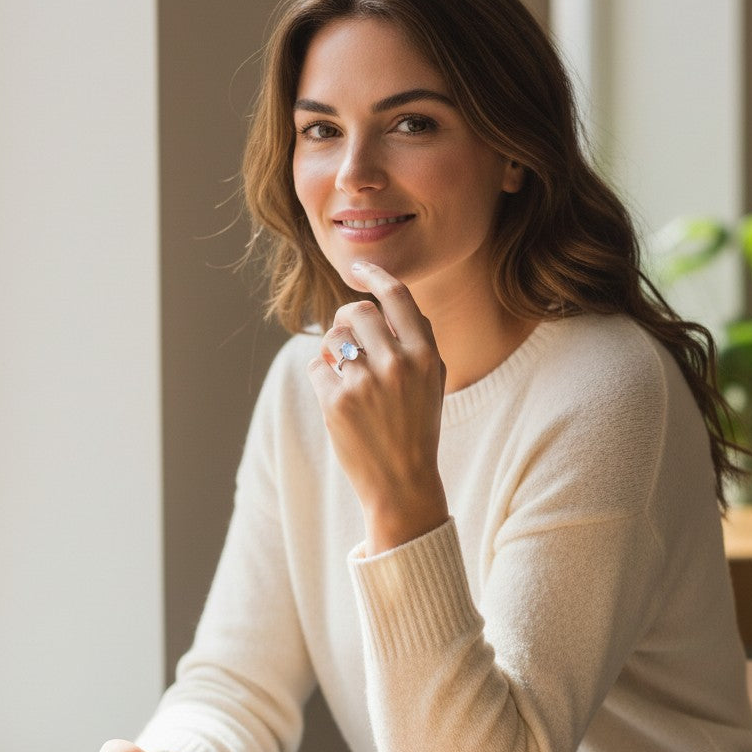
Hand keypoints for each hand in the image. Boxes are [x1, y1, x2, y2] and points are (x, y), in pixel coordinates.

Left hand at [308, 262, 448, 554]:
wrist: (402, 483)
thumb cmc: (417, 428)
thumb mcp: (433, 381)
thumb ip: (416, 340)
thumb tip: (386, 297)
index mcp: (425, 355)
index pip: (396, 296)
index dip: (374, 275)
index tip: (360, 268)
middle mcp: (396, 363)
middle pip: (356, 310)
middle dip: (346, 319)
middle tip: (347, 339)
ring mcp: (364, 382)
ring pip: (333, 337)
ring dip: (333, 349)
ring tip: (344, 372)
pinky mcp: (336, 402)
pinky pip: (317, 367)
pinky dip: (323, 377)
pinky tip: (338, 398)